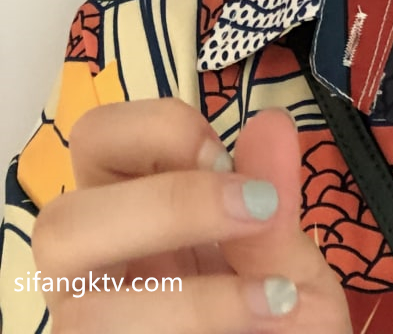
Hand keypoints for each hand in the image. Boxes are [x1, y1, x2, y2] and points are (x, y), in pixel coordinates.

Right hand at [31, 99, 350, 332]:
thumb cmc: (278, 322)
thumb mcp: (289, 262)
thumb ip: (276, 202)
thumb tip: (274, 122)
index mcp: (131, 213)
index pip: (97, 140)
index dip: (161, 133)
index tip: (228, 157)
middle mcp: (95, 269)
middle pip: (61, 222)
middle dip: (167, 205)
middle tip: (254, 209)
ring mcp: (90, 329)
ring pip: (83, 310)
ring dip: (190, 299)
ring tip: (273, 294)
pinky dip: (200, 325)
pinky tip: (261, 320)